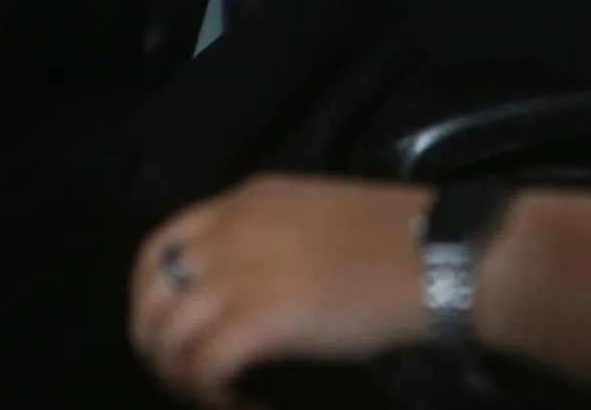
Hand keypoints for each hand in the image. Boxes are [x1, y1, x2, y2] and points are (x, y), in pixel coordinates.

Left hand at [129, 175, 431, 407]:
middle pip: (149, 295)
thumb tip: (242, 291)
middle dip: (154, 347)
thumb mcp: (315, 217)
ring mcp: (241, 273)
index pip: (160, 247)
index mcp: (245, 201)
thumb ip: (269, 239)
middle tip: (186, 381)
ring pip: (167, 335)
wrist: (441, 256)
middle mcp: (230, 230)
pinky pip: (203, 365)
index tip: (171, 335)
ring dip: (182, 379)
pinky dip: (212, 395)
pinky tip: (244, 405)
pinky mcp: (260, 318)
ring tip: (216, 399)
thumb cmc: (398, 240)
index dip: (151, 300)